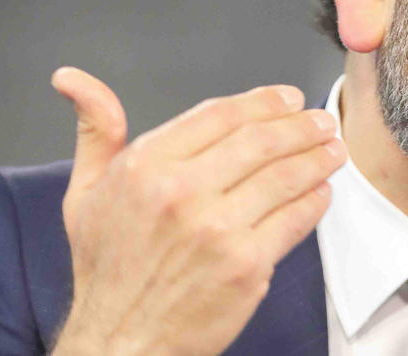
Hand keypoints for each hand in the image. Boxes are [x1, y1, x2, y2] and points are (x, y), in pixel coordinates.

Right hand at [49, 67, 345, 355]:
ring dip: (318, 157)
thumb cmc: (108, 268)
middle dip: (301, 125)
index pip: (221, 114)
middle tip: (321, 121)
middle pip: (262, 139)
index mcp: (145, 166)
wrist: (120, 342)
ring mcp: (217, 229)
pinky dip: (316, 199)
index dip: (264, 101)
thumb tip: (74, 79)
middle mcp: (181, 192)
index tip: (288, 98)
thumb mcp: (85, 192)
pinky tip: (321, 191)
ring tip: (333, 149)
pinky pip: (296, 219)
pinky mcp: (246, 265)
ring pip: (286, 175)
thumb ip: (96, 130)